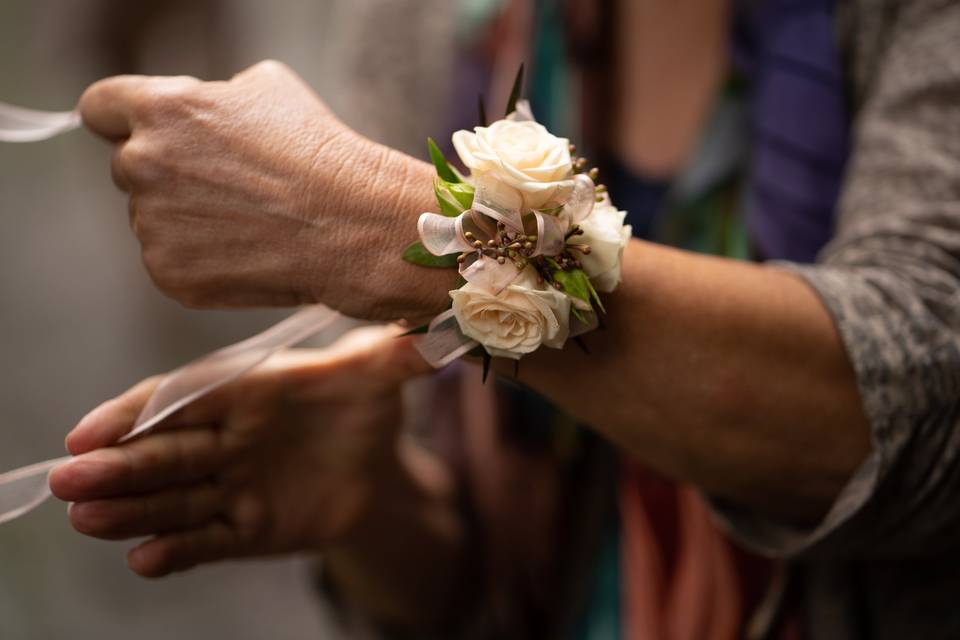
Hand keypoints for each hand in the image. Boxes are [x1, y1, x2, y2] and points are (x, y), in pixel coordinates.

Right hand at [49, 325, 430, 576]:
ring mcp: (234, 485)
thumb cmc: (362, 403)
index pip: (183, 398)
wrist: (373, 461)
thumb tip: (440, 326)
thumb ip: (397, 352)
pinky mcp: (247, 528)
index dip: (136, 413)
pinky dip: (179, 550)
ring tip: (86, 519)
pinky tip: (145, 561)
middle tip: (68, 478)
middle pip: (166, 452)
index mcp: (247, 389)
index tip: (88, 428)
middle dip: (118, 464)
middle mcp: (228, 437)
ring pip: (176, 498)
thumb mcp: (378, 372)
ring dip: (132, 509)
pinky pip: (208, 539)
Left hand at [80, 61, 442, 316]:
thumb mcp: (270, 90)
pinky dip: (201, 260)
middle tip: (228, 188)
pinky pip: (171, 260)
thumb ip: (213, 98)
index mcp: (162, 109)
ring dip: (185, 219)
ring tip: (250, 223)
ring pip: (151, 218)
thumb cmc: (320, 153)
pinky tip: (249, 252)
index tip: (142, 136)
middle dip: (168, 174)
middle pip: (130, 167)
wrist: (352, 226)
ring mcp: (152, 224)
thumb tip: (199, 114)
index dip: (124, 121)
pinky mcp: (167, 272)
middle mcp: (144, 163)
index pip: (100, 108)